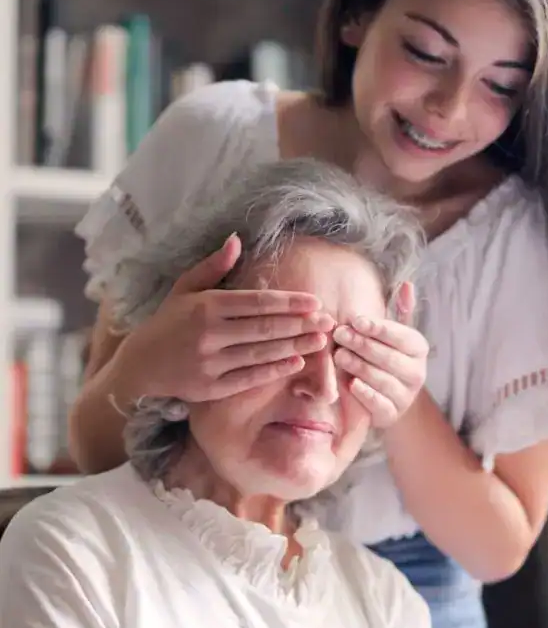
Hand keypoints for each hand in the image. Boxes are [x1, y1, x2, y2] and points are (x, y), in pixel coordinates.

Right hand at [118, 234, 333, 403]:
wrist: (140, 364)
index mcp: (206, 306)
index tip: (314, 301)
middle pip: (265, 328)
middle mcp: (209, 334)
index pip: (257, 302)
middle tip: (327, 321)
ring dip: (295, 347)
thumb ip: (214, 266)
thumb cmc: (167, 322)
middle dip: (300, 324)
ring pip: (262, 353)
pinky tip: (297, 363)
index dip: (289, 302)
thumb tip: (237, 239)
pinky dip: (275, 371)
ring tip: (320, 341)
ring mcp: (210, 363)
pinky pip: (250, 378)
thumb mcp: (185, 288)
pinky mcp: (211, 388)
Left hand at [332, 282, 427, 427]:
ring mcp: (406, 395)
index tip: (356, 320)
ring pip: (382, 379)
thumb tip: (407, 284)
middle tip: (339, 334)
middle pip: (388, 356)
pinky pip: (379, 404)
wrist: (390, 398)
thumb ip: (400, 312)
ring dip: (359, 366)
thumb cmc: (387, 357)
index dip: (378, 328)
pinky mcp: (392, 414)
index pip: (400, 335)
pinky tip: (350, 383)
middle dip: (362, 344)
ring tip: (339, 355)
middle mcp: (418, 372)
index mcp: (418, 348)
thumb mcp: (394, 334)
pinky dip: (365, 394)